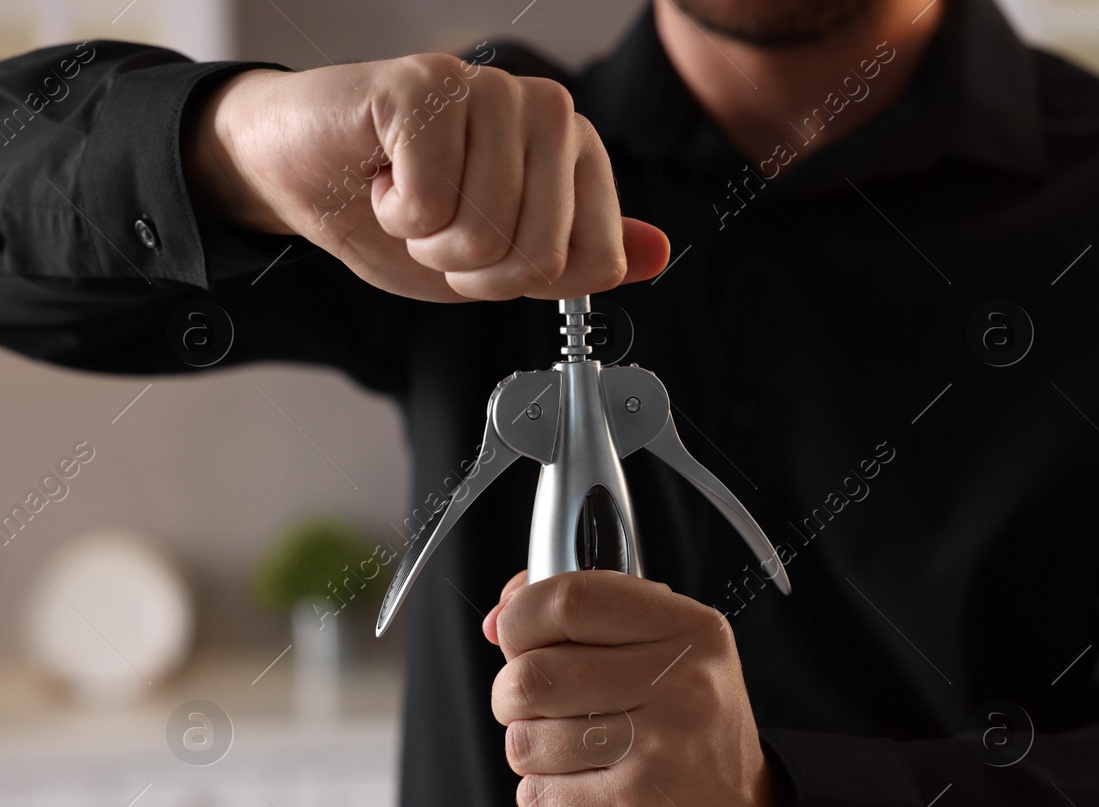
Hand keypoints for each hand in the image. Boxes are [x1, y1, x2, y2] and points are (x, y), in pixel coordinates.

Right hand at [183, 55, 670, 300]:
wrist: (298, 170)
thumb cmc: (398, 207)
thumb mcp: (499, 259)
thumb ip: (577, 259)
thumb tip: (656, 253)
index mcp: (576, 153)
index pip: (597, 261)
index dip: (525, 285)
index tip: (483, 253)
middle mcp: (547, 111)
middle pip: (541, 255)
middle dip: (470, 269)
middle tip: (434, 226)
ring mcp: (490, 89)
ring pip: (485, 231)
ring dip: (427, 239)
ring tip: (407, 195)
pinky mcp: (425, 84)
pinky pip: (431, 200)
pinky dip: (394, 211)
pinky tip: (381, 173)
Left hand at [484, 570, 788, 806]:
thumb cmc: (692, 729)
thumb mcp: (670, 650)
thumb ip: (589, 615)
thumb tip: (502, 615)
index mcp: (691, 630)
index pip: (572, 600)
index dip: (523, 618)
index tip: (519, 637)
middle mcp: (681, 683)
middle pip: (533, 674)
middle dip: (512, 695)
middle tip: (538, 705)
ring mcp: (659, 747)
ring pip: (525, 737)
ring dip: (528, 747)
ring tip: (568, 749)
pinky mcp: (633, 805)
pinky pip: (536, 792)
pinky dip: (541, 793)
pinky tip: (580, 785)